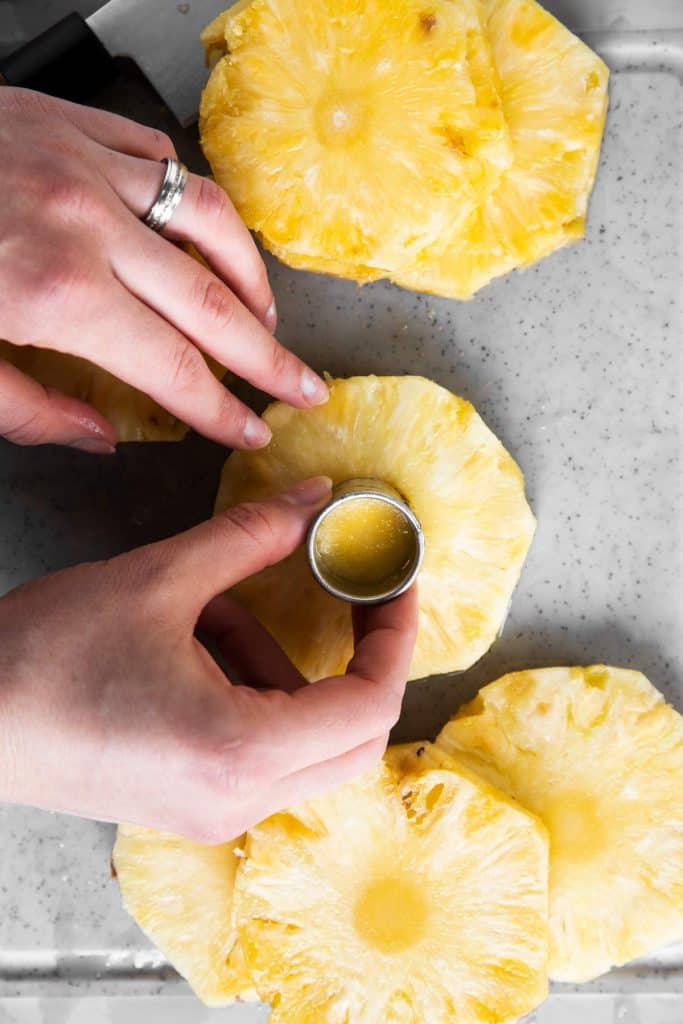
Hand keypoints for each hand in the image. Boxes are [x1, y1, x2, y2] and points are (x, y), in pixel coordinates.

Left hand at [0, 88, 327, 451]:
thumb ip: (30, 409)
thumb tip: (101, 436)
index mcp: (55, 296)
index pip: (174, 371)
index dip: (222, 412)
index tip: (253, 433)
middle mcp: (88, 225)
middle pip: (213, 305)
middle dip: (269, 356)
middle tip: (305, 388)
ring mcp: (84, 164)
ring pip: (208, 219)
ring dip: (249, 275)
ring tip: (266, 315)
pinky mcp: (70, 123)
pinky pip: (160, 159)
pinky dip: (193, 202)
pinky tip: (201, 235)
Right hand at [0, 478, 417, 840]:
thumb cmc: (46, 655)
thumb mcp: (158, 579)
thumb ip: (250, 537)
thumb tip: (316, 500)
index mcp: (240, 750)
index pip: (368, 705)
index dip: (395, 636)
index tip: (395, 584)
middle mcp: (237, 800)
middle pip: (352, 737)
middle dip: (358, 658)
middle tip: (352, 595)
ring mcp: (212, 812)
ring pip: (303, 741)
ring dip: (282, 664)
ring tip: (214, 612)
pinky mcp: (188, 804)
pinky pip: (259, 748)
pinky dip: (250, 687)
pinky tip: (192, 643)